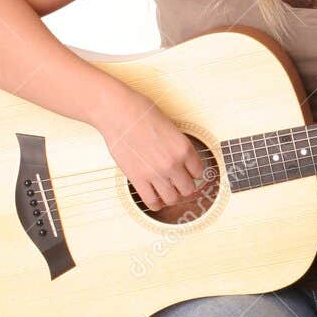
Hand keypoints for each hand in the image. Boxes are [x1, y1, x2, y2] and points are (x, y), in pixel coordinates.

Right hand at [96, 92, 207, 209]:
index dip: (193, 173)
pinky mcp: (138, 179)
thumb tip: (180, 159)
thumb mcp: (170, 126)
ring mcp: (156, 173)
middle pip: (188, 189)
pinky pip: (152, 202)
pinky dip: (155, 204)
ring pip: (172, 199)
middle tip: (177, 183)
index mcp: (184, 148)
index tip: (187, 173)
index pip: (199, 172)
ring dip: (171, 197)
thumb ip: (177, 145)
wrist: (118, 112)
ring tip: (166, 191)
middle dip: (183, 187)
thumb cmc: (141, 112)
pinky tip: (155, 198)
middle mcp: (173, 163)